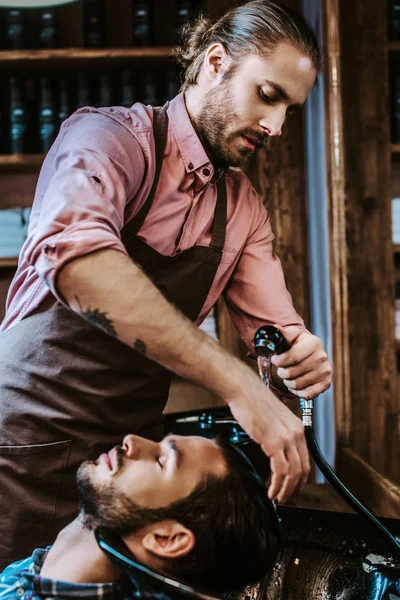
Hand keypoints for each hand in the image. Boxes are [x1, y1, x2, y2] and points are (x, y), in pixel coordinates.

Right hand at [227, 371, 309, 502]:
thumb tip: (275, 453)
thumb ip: (279, 434)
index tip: (291, 489)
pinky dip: (277, 484)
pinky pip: (280, 470)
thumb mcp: (273, 419)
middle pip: (303, 470)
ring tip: (276, 498)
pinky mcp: (274, 441)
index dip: (299, 480)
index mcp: (298, 429)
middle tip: (284, 499)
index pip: (306, 461)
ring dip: (285, 490)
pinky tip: (270, 490)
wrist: (243, 390)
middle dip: (294, 489)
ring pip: (293, 473)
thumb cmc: (252, 402)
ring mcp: (287, 438)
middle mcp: (296, 434)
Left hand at [271, 326, 331, 398]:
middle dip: (281, 372)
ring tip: (288, 376)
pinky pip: (307, 394)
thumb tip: (275, 328)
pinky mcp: (326, 383)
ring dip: (287, 382)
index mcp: (313, 343)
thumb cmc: (298, 344)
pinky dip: (297, 392)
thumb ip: (283, 334)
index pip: (292, 357)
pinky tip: (296, 385)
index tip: (274, 359)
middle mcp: (321, 357)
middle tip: (281, 369)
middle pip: (291, 372)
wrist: (312, 353)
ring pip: (296, 385)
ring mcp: (325, 371)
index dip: (279, 361)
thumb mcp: (292, 336)